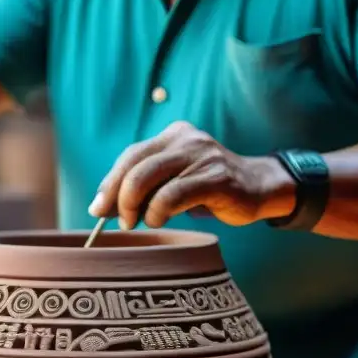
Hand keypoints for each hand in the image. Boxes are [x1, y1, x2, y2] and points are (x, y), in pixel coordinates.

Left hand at [87, 121, 295, 228]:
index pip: (130, 156)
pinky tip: (159, 220)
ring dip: (135, 206)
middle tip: (119, 221)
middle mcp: (185, 139)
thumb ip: (144, 186)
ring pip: (149, 178)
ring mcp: (202, 156)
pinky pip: (173, 194)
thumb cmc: (209, 188)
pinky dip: (158, 211)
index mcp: (172, 136)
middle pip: (135, 165)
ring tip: (137, 222)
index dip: (109, 183)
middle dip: (118, 196)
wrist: (259, 188)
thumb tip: (101, 206)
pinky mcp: (217, 178)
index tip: (97, 208)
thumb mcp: (173, 180)